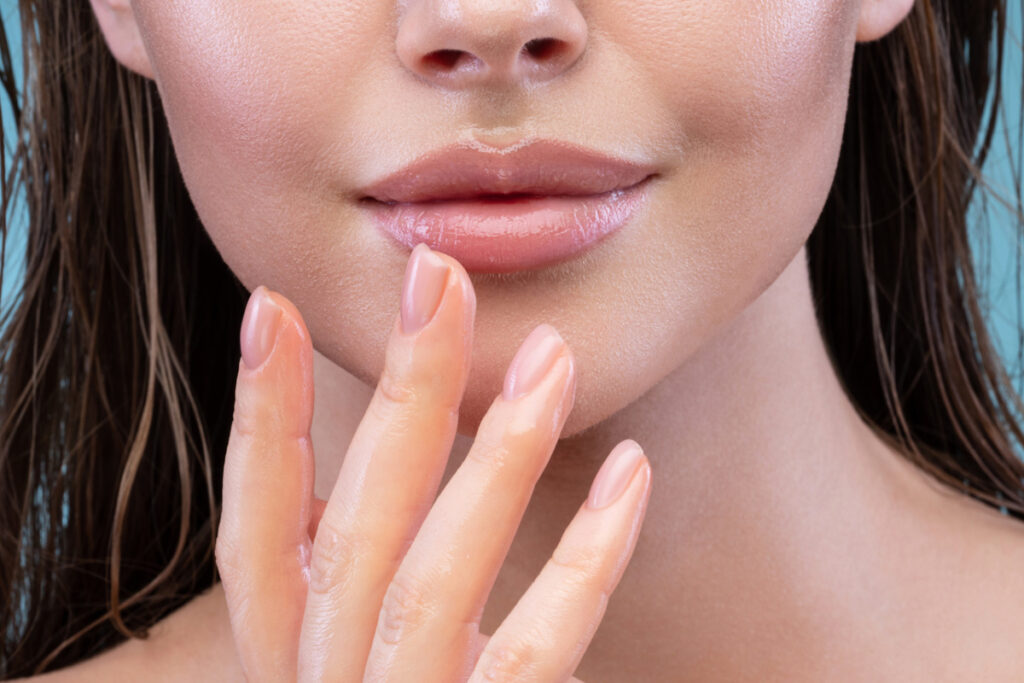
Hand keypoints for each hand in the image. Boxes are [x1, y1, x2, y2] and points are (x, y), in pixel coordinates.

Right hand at [215, 243, 652, 681]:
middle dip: (398, 395)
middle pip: (356, 528)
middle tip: (440, 281)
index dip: (259, 419)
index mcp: (289, 652)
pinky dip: (584, 559)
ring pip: (435, 576)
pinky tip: (629, 473)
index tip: (271, 306)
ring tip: (550, 356)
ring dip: (496, 455)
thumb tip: (394, 432)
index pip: (255, 531)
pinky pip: (538, 649)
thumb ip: (355, 568)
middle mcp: (328, 679)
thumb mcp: (348, 646)